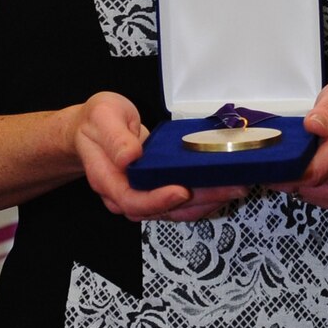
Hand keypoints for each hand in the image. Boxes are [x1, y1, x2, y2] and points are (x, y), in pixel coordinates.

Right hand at [73, 91, 245, 221]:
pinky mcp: (157, 188)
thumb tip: (129, 157)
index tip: (182, 190)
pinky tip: (223, 186)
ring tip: (234, 187)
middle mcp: (125, 194)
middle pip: (161, 209)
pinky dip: (203, 196)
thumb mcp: (102, 117)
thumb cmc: (96, 122)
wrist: (92, 128)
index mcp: (108, 179)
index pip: (132, 200)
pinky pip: (180, 200)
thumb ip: (115, 137)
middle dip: (198, 201)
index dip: (158, 200)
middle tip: (229, 188)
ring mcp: (142, 194)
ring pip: (175, 209)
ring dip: (207, 201)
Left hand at [280, 80, 327, 207]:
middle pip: (301, 182)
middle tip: (279, 147)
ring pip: (300, 190)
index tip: (268, 157)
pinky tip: (307, 163)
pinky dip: (300, 181)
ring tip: (299, 151)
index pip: (312, 171)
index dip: (284, 166)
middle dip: (284, 167)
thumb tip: (313, 125)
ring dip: (292, 173)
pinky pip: (306, 194)